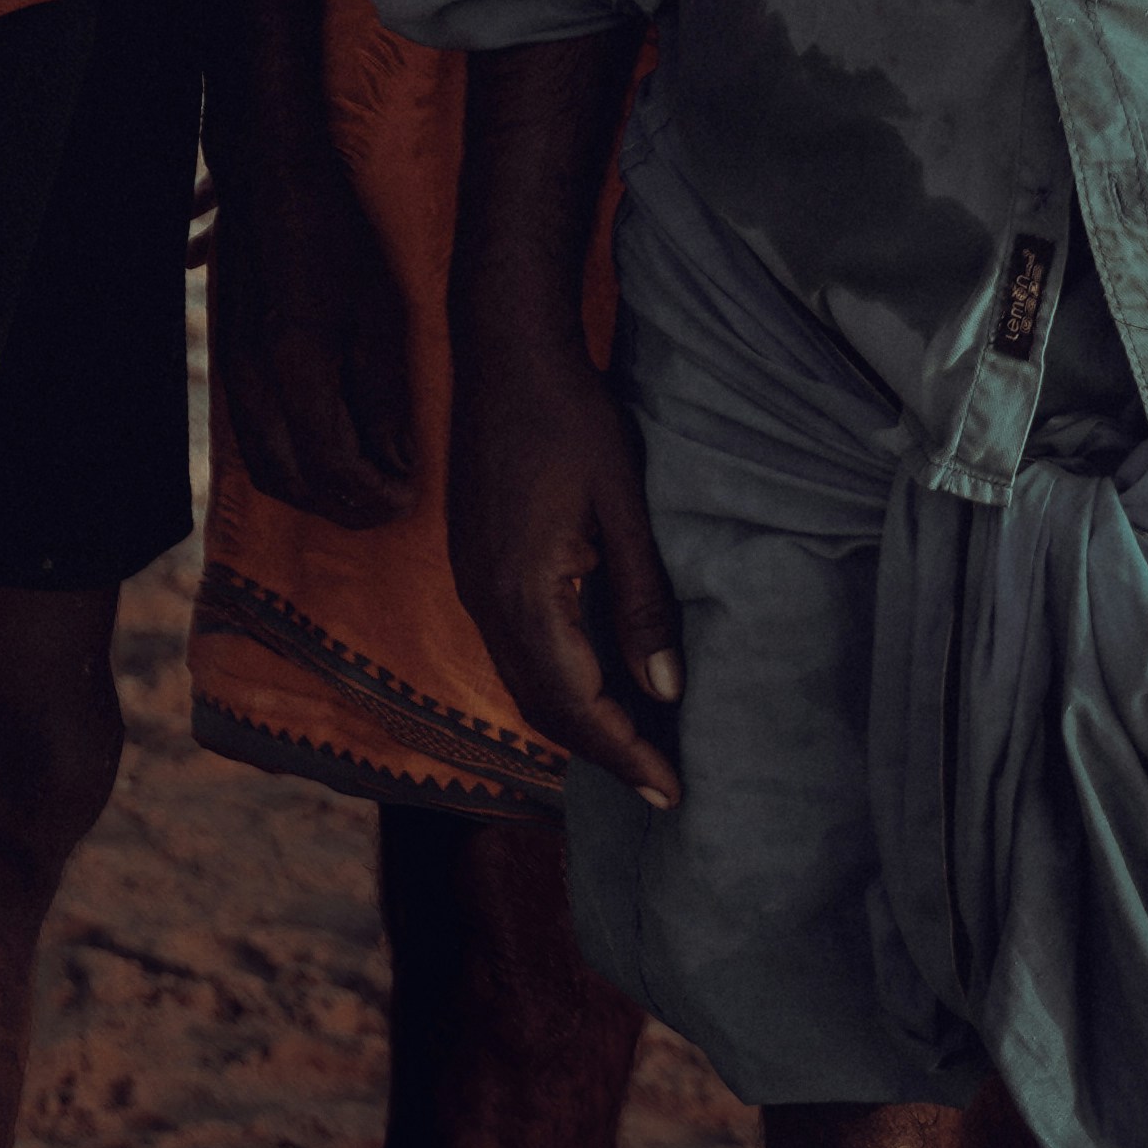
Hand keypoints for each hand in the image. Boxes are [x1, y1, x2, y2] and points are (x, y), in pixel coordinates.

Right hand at [209, 34, 425, 527]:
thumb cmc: (336, 231)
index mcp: (296, 362)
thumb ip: (384, 391)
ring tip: (362, 483)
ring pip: (264, 465)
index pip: (332, 468)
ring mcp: (232, 367)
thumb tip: (400, 462)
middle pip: (290, 481)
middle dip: (343, 506)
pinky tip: (326, 450)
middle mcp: (252, 375)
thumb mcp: (380, 307)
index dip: (374, 498)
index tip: (409, 498)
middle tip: (389, 503)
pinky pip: (251, 437)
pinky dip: (287, 463)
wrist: (270, 174)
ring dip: (312, 490)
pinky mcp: (228, 357)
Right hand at [445, 305, 680, 808]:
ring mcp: (474, 584)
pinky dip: (556, 685)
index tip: (673, 792)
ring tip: (636, 746)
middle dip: (603, 754)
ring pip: (524, 684)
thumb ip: (642, 602)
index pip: (577, 705)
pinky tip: (596, 683)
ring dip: (577, 724)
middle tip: (663, 786)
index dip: (626, 754)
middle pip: (543, 708)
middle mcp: (487, 601)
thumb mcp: (624, 508)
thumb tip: (665, 692)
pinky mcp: (477, 567)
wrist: (502, 355)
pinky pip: (514, 652)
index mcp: (524, 593)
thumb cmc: (570, 420)